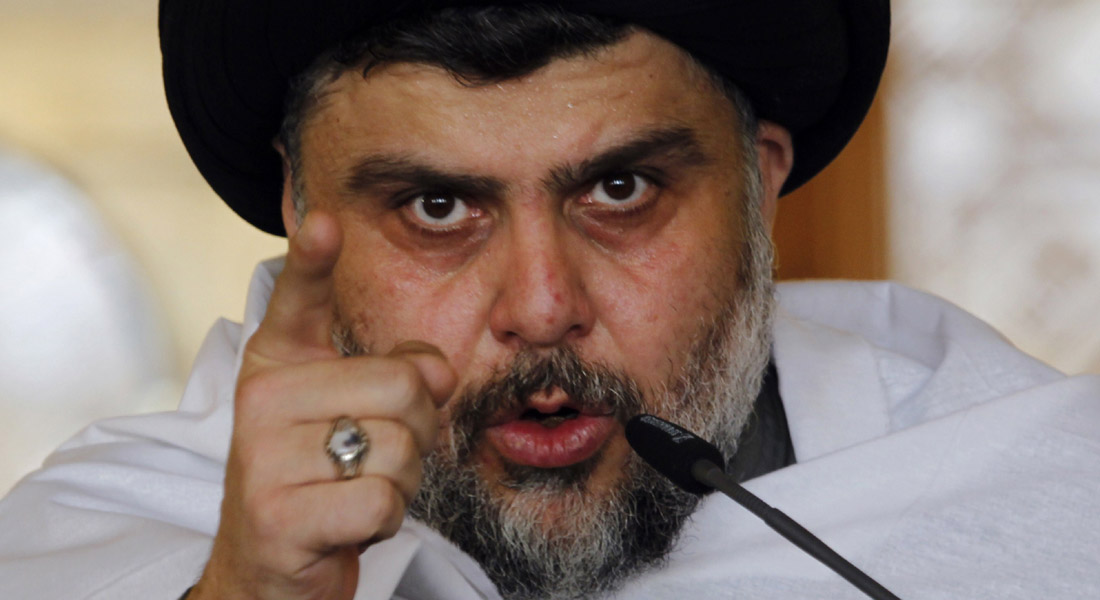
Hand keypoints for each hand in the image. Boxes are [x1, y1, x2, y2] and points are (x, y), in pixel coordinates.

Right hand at [190, 212, 456, 599]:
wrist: (272, 565)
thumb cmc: (324, 476)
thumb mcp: (358, 414)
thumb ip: (400, 373)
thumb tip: (440, 366)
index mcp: (278, 363)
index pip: (295, 299)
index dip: (312, 259)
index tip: (326, 221)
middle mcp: (262, 400)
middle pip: (401, 386)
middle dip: (418, 431)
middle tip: (378, 455)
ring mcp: (262, 458)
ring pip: (399, 447)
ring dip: (401, 480)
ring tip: (355, 488)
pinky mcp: (277, 516)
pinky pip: (381, 499)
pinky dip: (386, 518)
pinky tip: (350, 521)